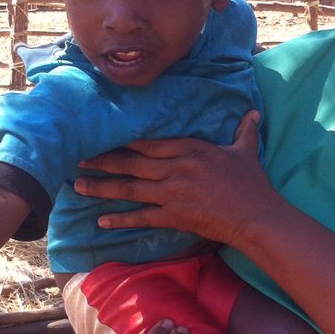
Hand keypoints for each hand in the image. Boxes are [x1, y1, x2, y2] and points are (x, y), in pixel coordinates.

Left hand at [75, 111, 270, 249]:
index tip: (101, 137)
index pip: (148, 142)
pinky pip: (142, 217)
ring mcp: (173, 193)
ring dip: (102, 187)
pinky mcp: (174, 216)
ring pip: (130, 188)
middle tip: (78, 159)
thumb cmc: (252, 184)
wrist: (256, 216)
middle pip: (131, 163)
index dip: (122, 141)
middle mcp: (176, 168)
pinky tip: (100, 221)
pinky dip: (120, 219)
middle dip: (102, 161)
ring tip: (79, 186)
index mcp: (190, 149)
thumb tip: (253, 112)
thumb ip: (244, 130)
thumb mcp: (246, 152)